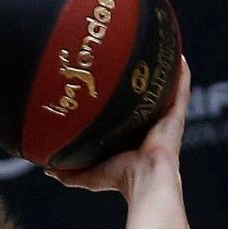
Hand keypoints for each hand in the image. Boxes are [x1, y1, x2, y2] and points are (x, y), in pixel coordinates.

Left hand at [48, 58, 191, 195]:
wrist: (143, 180)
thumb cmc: (119, 179)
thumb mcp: (88, 175)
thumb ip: (68, 172)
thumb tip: (44, 168)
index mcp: (131, 137)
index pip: (124, 114)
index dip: (119, 100)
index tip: (108, 82)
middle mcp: (149, 126)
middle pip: (144, 98)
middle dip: (140, 81)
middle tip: (131, 58)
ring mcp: (164, 120)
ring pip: (165, 91)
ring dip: (163, 73)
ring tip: (159, 49)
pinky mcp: (176, 116)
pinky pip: (181, 91)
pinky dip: (182, 74)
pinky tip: (180, 56)